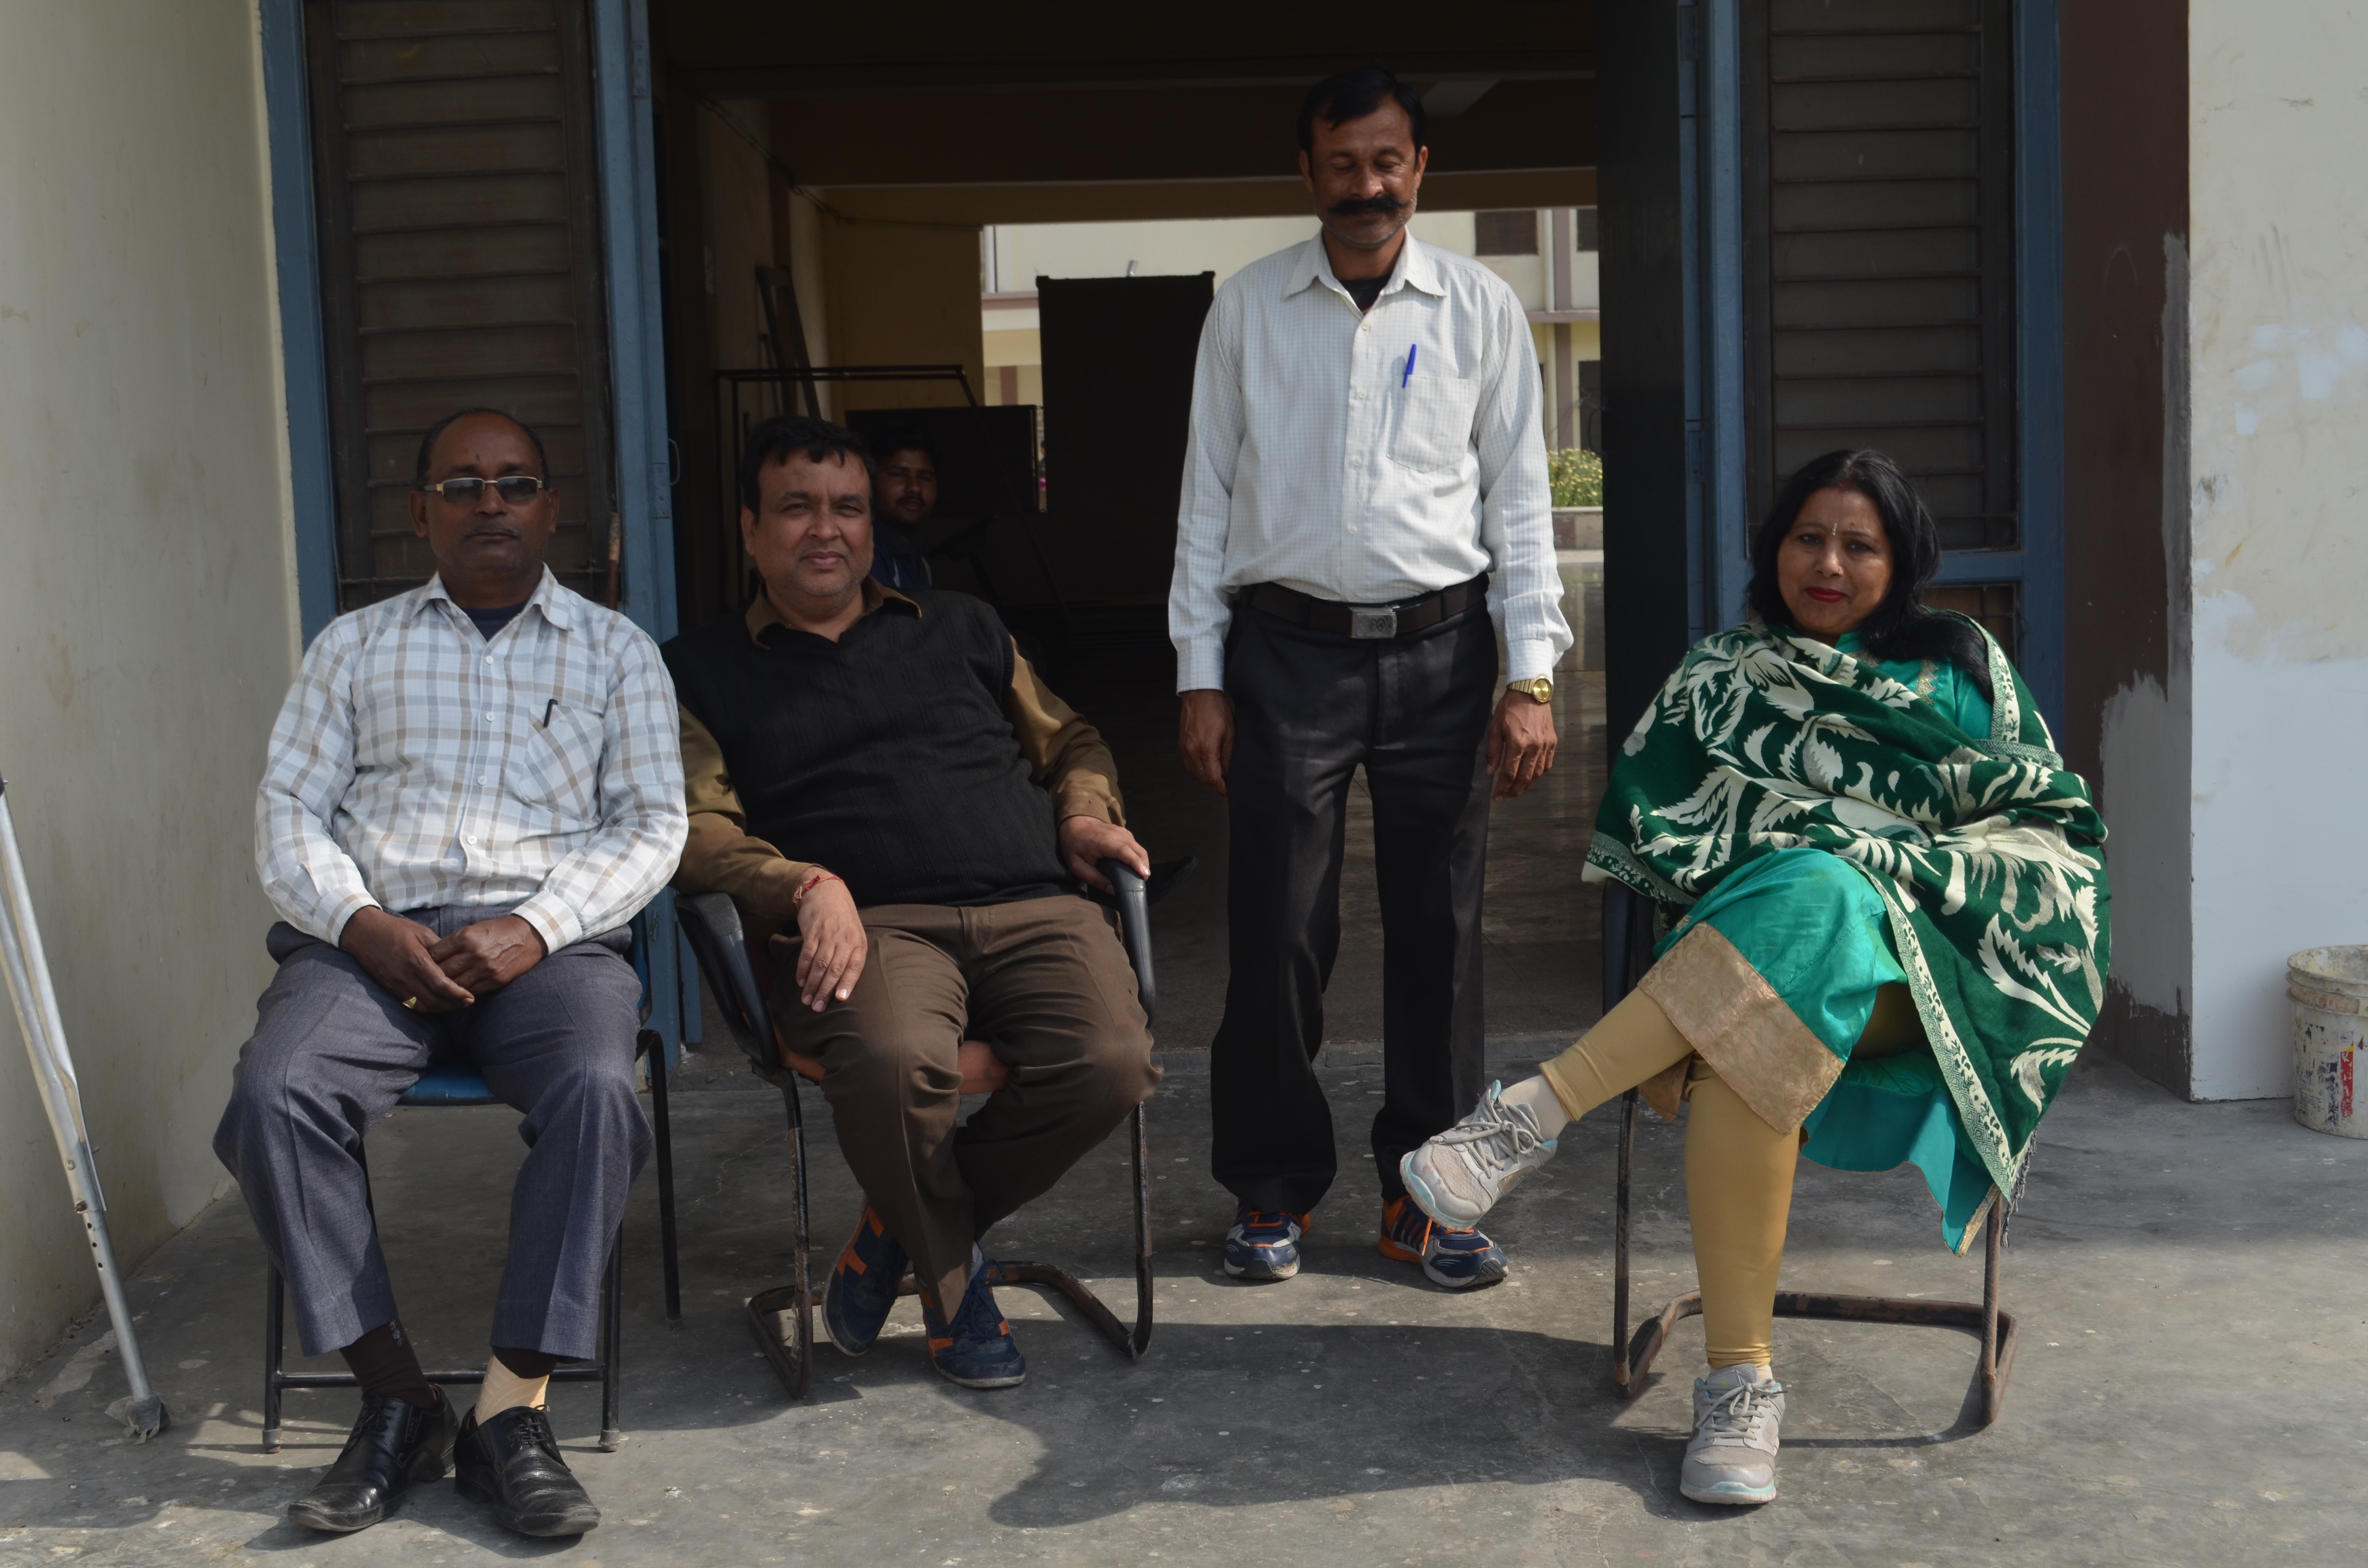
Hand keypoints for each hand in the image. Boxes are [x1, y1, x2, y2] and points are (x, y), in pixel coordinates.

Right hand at [340, 906, 473, 1012]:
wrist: (364, 933)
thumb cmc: (395, 929)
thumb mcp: (422, 932)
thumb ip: (440, 949)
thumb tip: (459, 961)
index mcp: (415, 959)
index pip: (440, 984)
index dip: (457, 994)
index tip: (470, 997)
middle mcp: (405, 976)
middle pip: (433, 1000)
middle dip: (452, 1005)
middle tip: (467, 1002)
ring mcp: (395, 984)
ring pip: (421, 1006)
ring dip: (440, 1008)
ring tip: (455, 1004)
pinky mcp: (389, 988)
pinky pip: (410, 1004)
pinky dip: (425, 1006)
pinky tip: (436, 1003)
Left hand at [428, 915, 547, 995]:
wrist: (527, 936)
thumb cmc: (497, 931)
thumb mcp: (473, 929)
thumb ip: (454, 943)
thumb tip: (434, 957)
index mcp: (465, 937)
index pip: (435, 954)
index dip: (426, 961)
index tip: (422, 965)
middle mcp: (474, 953)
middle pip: (442, 971)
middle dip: (432, 977)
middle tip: (425, 981)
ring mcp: (485, 968)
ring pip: (455, 985)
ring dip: (445, 989)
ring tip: (437, 990)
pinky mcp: (495, 980)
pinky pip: (471, 992)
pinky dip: (461, 994)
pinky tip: (455, 993)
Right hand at [793, 874, 866, 1011]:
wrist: (827, 892)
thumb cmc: (843, 920)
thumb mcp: (855, 935)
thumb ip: (851, 957)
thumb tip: (844, 985)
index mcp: (858, 943)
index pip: (855, 966)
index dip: (848, 983)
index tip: (841, 999)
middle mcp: (845, 939)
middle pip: (835, 969)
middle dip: (825, 990)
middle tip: (817, 1008)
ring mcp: (828, 935)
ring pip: (819, 964)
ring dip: (812, 984)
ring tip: (807, 1000)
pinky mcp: (812, 931)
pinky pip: (806, 954)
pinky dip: (802, 969)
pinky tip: (800, 981)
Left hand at [1059, 815, 1149, 893]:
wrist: (1074, 823)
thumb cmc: (1074, 846)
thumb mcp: (1078, 866)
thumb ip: (1095, 879)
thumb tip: (1113, 891)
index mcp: (1102, 842)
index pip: (1123, 851)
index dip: (1135, 862)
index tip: (1144, 874)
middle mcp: (1115, 834)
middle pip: (1137, 849)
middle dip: (1143, 865)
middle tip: (1143, 881)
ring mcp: (1121, 831)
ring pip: (1138, 847)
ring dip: (1142, 861)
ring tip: (1140, 875)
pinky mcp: (1124, 832)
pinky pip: (1135, 844)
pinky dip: (1138, 855)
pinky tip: (1135, 865)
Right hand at [1178, 689, 1232, 794]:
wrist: (1199, 694)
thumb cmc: (1216, 709)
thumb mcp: (1230, 733)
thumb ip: (1229, 755)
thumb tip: (1229, 771)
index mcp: (1205, 748)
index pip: (1213, 778)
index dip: (1222, 788)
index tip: (1229, 791)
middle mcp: (1192, 750)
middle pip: (1202, 778)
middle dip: (1215, 783)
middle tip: (1226, 783)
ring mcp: (1184, 748)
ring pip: (1194, 772)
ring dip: (1206, 777)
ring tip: (1218, 775)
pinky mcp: (1181, 744)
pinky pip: (1189, 763)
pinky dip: (1198, 768)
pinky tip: (1207, 764)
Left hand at [1485, 690, 1558, 799]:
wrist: (1531, 692)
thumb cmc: (1510, 708)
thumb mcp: (1495, 727)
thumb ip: (1493, 751)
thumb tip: (1490, 772)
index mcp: (1517, 743)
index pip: (1509, 773)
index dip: (1502, 788)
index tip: (1496, 797)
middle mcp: (1534, 747)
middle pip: (1524, 778)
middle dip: (1513, 791)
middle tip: (1505, 798)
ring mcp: (1545, 745)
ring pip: (1537, 774)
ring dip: (1526, 785)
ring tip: (1516, 790)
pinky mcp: (1553, 742)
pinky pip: (1547, 764)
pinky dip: (1538, 774)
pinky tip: (1530, 777)